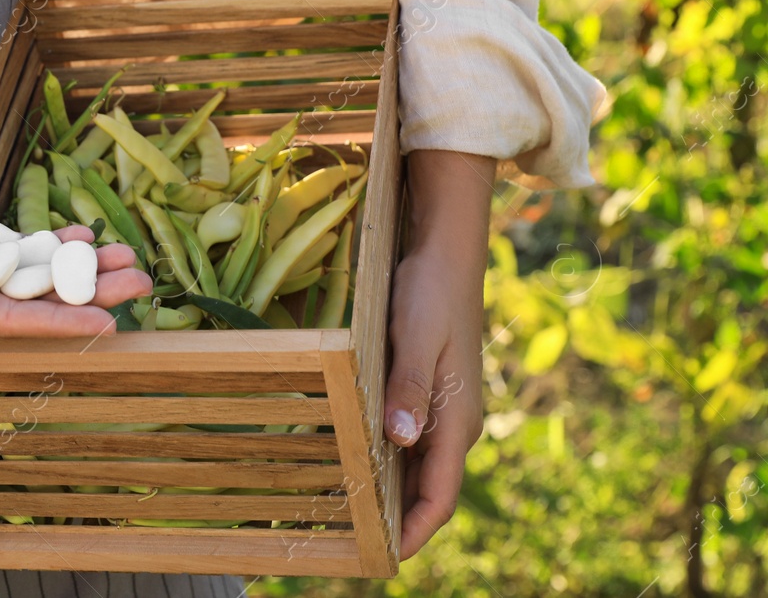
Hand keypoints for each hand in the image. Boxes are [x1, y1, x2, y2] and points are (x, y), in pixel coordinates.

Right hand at [0, 166, 151, 337]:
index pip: (9, 324)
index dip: (59, 323)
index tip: (107, 324)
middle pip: (36, 300)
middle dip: (89, 292)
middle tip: (141, 280)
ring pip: (35, 274)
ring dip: (80, 266)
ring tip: (129, 255)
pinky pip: (18, 249)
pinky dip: (50, 242)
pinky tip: (85, 233)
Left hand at [386, 150, 494, 556]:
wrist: (445, 251)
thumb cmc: (430, 293)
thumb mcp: (415, 339)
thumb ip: (409, 390)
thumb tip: (401, 441)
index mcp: (457, 420)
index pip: (440, 495)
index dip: (415, 530)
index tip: (386, 555)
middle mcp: (453, 422)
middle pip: (428, 489)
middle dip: (399, 521)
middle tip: (356, 543)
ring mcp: (442, 408)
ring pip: (417, 466)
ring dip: (390, 493)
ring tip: (351, 514)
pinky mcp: (427, 391)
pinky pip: (408, 440)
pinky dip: (386, 460)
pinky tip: (356, 460)